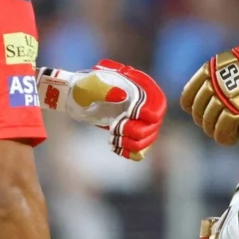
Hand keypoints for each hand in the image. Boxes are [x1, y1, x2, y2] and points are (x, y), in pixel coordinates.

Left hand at [37, 60, 165, 160]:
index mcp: (141, 88)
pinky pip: (140, 150)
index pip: (158, 105)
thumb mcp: (92, 85)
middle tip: (115, 129)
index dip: (148, 113)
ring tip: (113, 138)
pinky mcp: (133, 134)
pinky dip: (130, 152)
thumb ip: (105, 89)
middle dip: (136, 131)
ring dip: (131, 143)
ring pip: (148, 139)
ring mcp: (141, 120)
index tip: (129, 116)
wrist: (80, 96)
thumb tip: (122, 97)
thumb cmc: (87, 87)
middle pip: (154, 125)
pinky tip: (116, 147)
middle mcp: (146, 104)